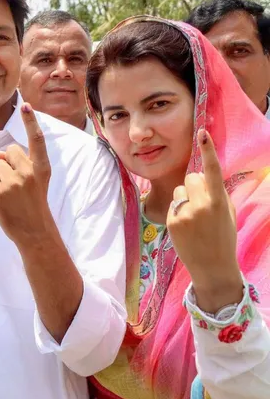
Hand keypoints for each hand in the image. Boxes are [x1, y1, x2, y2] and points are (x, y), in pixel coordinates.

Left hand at [0, 103, 53, 244]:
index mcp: (42, 168)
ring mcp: (13, 182)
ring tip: (11, 193)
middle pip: (8, 152)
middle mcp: (29, 172)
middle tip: (17, 182)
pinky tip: (4, 198)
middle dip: (8, 162)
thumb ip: (22, 164)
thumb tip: (1, 152)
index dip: (31, 122)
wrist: (35, 230)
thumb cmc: (34, 204)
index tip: (26, 106)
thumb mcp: (36, 181)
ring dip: (0, 176)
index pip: (36, 140)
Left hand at [167, 129, 242, 309]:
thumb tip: (203, 179)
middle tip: (202, 205)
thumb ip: (216, 194)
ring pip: (179, 191)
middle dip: (195, 186)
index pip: (212, 171)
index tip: (202, 132)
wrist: (212, 266)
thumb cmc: (222, 237)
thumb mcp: (226, 213)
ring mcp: (184, 213)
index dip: (207, 151)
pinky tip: (186, 227)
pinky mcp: (171, 221)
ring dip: (184, 199)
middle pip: (191, 178)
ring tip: (194, 218)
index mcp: (219, 201)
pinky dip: (178, 211)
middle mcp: (201, 205)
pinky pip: (172, 205)